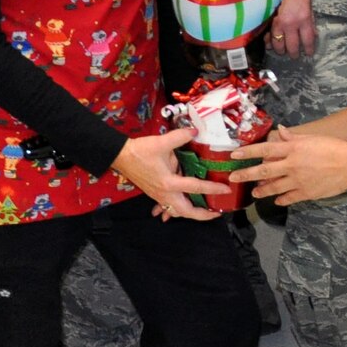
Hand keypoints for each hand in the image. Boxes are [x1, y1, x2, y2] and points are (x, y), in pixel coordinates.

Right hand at [111, 129, 226, 219]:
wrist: (120, 156)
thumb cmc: (140, 151)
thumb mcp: (162, 142)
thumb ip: (181, 137)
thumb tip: (196, 131)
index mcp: (169, 182)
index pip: (196, 187)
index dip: (212, 188)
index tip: (225, 189)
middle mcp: (165, 193)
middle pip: (186, 212)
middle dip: (202, 215)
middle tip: (216, 212)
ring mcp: (158, 196)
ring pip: (176, 211)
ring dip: (189, 214)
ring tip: (203, 211)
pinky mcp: (154, 194)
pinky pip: (166, 206)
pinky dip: (172, 211)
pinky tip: (172, 214)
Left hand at [232, 126, 346, 204]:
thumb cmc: (334, 148)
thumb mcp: (313, 138)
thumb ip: (294, 138)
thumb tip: (281, 132)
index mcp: (293, 150)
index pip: (265, 150)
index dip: (248, 152)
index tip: (234, 155)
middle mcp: (292, 165)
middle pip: (264, 171)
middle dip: (246, 175)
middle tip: (233, 178)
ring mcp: (298, 181)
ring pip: (274, 188)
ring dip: (262, 191)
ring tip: (254, 193)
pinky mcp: (306, 193)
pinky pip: (289, 198)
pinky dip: (281, 200)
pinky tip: (277, 201)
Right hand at [271, 0, 315, 59]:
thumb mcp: (310, 12)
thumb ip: (310, 25)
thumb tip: (312, 37)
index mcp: (304, 20)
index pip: (307, 40)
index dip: (308, 50)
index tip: (308, 54)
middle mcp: (292, 24)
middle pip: (292, 46)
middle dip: (294, 53)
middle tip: (294, 56)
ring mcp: (279, 23)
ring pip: (279, 43)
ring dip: (280, 50)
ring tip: (283, 52)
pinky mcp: (271, 21)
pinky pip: (269, 35)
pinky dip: (269, 41)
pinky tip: (270, 45)